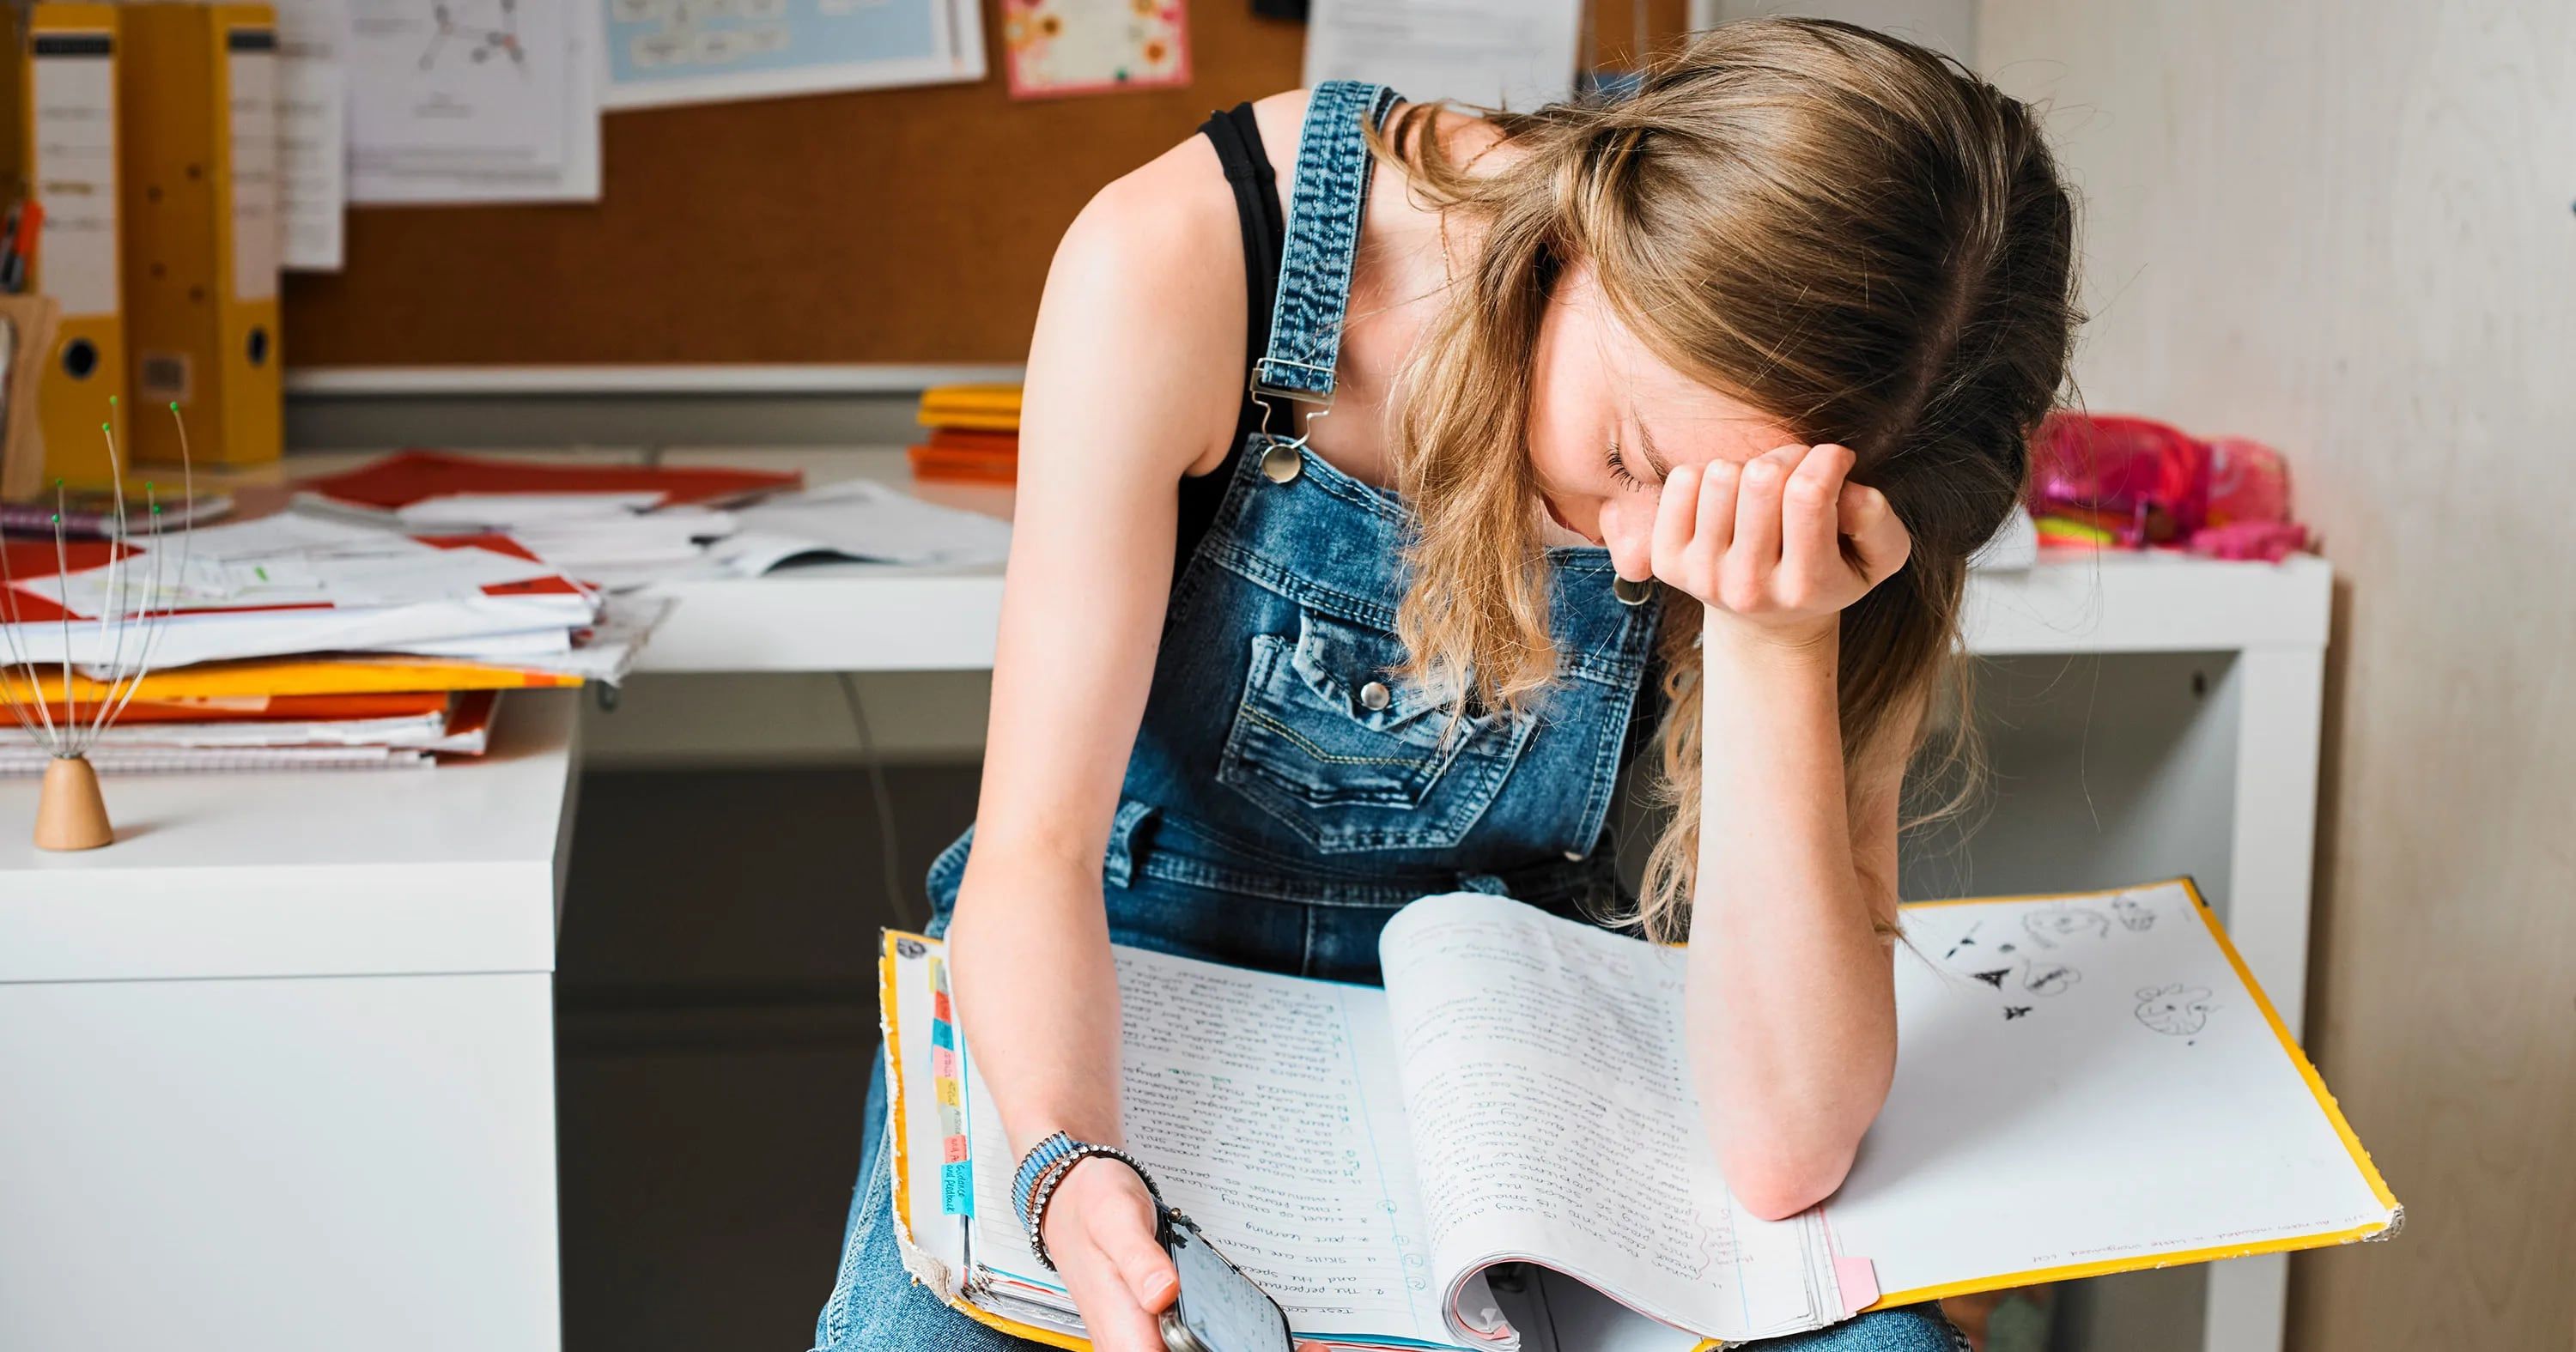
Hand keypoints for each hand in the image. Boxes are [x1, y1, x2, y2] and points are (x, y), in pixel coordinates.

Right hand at [1044, 1157, 1332, 1351]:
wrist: (1070, 1198)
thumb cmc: (1090, 1205)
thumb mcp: (1115, 1217)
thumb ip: (1140, 1258)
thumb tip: (1164, 1293)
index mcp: (1120, 1327)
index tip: (1243, 1341)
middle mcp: (1126, 1342)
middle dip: (1223, 1349)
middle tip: (1297, 1343)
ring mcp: (1136, 1339)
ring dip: (1220, 1345)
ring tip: (1281, 1338)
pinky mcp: (1145, 1331)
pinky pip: (1180, 1346)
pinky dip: (1210, 1339)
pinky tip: (1236, 1327)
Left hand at [1605, 443, 1909, 645]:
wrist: (1767, 621)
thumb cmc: (1830, 575)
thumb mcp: (1876, 559)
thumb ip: (1877, 522)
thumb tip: (1847, 488)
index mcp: (1805, 587)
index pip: (1808, 494)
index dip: (1827, 459)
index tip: (1835, 461)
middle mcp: (1748, 588)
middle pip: (1762, 478)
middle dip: (1789, 457)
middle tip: (1797, 471)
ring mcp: (1703, 576)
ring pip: (1722, 474)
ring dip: (1748, 467)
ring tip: (1762, 491)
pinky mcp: (1667, 561)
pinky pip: (1682, 480)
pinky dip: (1707, 474)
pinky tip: (1727, 500)